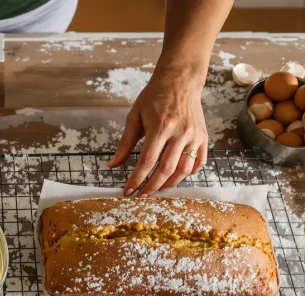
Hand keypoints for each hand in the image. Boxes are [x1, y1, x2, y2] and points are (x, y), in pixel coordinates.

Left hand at [107, 67, 207, 196]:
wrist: (180, 80)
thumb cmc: (154, 97)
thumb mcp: (134, 117)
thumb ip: (124, 143)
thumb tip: (112, 165)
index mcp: (161, 127)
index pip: (147, 162)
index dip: (137, 179)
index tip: (128, 191)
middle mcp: (180, 133)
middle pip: (166, 170)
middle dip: (152, 187)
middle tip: (141, 195)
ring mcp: (195, 136)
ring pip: (184, 170)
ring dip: (169, 184)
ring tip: (156, 189)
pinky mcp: (204, 137)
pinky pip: (199, 162)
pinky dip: (188, 174)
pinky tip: (175, 178)